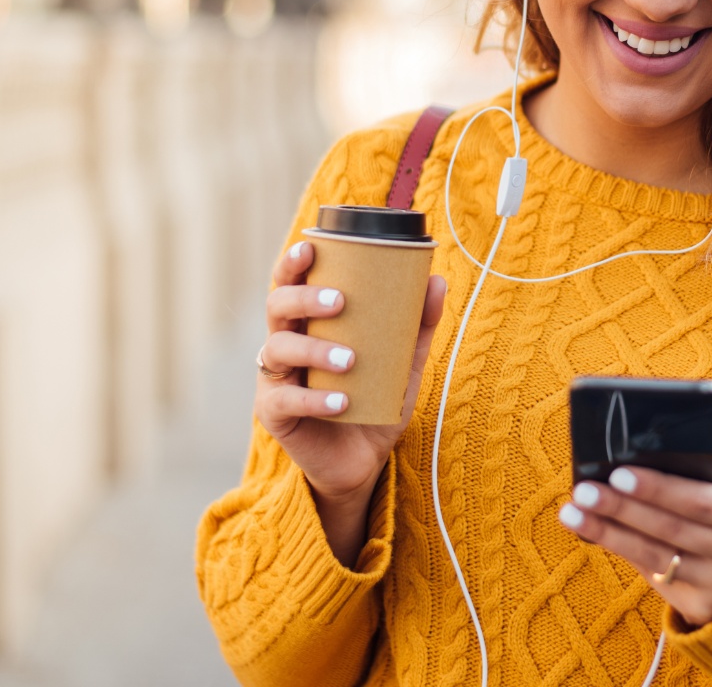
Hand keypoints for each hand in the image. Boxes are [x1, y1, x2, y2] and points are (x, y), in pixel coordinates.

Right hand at [256, 239, 445, 561]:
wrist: (361, 465)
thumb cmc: (374, 404)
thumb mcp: (402, 365)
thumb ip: (417, 327)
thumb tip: (438, 280)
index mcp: (308, 324)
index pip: (291, 284)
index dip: (293, 262)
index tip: (311, 247)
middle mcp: (285, 345)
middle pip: (277, 307)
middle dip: (304, 298)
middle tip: (340, 302)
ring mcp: (276, 380)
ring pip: (279, 349)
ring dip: (314, 349)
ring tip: (350, 360)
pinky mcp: (273, 415)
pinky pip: (285, 401)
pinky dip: (315, 399)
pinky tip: (341, 402)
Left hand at [558, 448, 711, 625]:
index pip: (702, 502)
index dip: (660, 488)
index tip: (621, 472)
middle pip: (671, 529)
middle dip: (623, 508)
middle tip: (585, 489)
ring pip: (656, 556)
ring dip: (609, 531)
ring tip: (573, 510)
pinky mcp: (699, 606)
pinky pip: (652, 573)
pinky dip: (619, 549)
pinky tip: (590, 530)